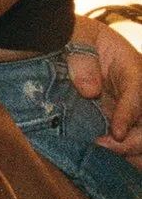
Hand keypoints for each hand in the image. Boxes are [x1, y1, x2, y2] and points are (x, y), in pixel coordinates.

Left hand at [71, 11, 141, 158]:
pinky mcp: (119, 119)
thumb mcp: (75, 35)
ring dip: (133, 151)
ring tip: (107, 160)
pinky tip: (106, 163)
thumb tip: (90, 90)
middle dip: (135, 140)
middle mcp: (137, 89)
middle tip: (105, 148)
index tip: (116, 133)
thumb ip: (81, 59)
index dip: (129, 114)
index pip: (137, 92)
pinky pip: (130, 138)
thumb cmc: (71, 35)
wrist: (64, 41)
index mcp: (131, 66)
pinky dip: (125, 154)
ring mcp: (130, 106)